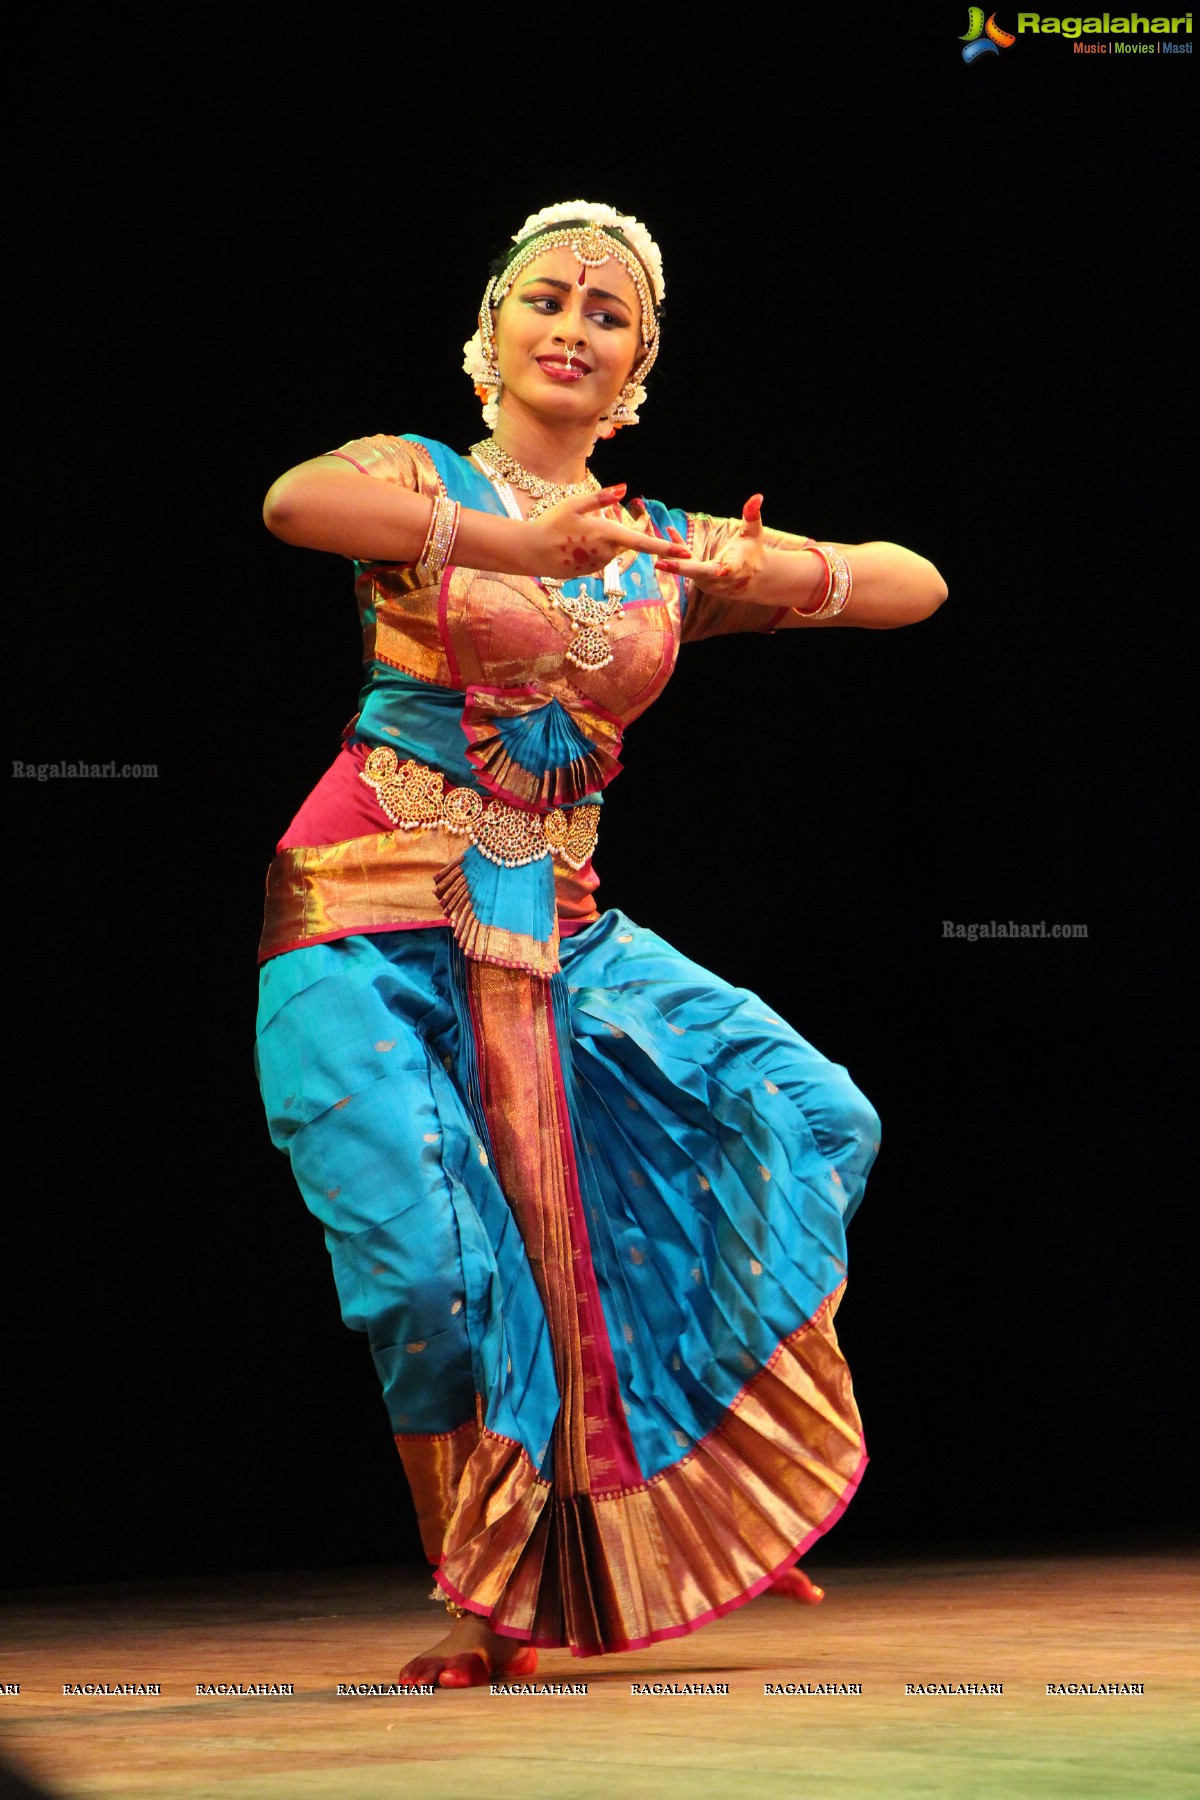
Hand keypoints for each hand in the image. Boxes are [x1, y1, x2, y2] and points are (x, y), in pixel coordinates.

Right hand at [525, 486, 688, 579]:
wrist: (531, 553)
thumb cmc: (551, 524)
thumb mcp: (574, 504)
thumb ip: (601, 498)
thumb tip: (624, 489)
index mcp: (608, 535)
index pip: (643, 542)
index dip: (665, 547)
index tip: (685, 551)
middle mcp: (607, 553)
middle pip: (625, 539)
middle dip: (621, 528)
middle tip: (601, 519)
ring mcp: (599, 564)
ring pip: (612, 547)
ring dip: (603, 538)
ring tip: (576, 532)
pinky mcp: (591, 571)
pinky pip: (600, 556)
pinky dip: (593, 547)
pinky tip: (573, 542)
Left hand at [654, 494, 765, 594]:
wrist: (750, 578)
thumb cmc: (752, 552)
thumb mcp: (753, 533)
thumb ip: (752, 516)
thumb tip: (757, 497)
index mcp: (736, 567)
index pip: (731, 569)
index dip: (727, 570)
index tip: (722, 570)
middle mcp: (719, 578)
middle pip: (699, 573)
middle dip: (680, 569)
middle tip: (661, 564)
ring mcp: (707, 582)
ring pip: (686, 570)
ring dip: (668, 559)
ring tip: (652, 545)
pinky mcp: (699, 581)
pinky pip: (685, 564)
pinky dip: (674, 552)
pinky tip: (669, 530)